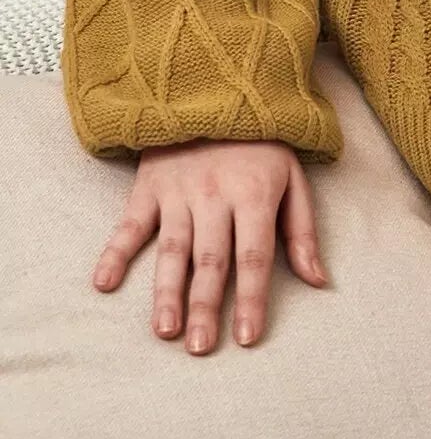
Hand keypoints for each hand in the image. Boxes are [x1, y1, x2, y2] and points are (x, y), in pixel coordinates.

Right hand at [90, 138, 328, 353]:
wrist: (216, 90)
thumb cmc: (261, 145)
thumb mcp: (293, 178)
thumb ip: (303, 231)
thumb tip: (318, 281)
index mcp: (255, 195)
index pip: (254, 256)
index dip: (251, 298)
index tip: (246, 338)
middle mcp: (215, 196)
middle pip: (211, 259)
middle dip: (205, 306)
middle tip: (200, 348)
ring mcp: (178, 191)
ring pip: (172, 249)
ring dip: (166, 291)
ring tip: (165, 331)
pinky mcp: (148, 185)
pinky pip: (129, 223)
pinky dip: (114, 252)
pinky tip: (103, 283)